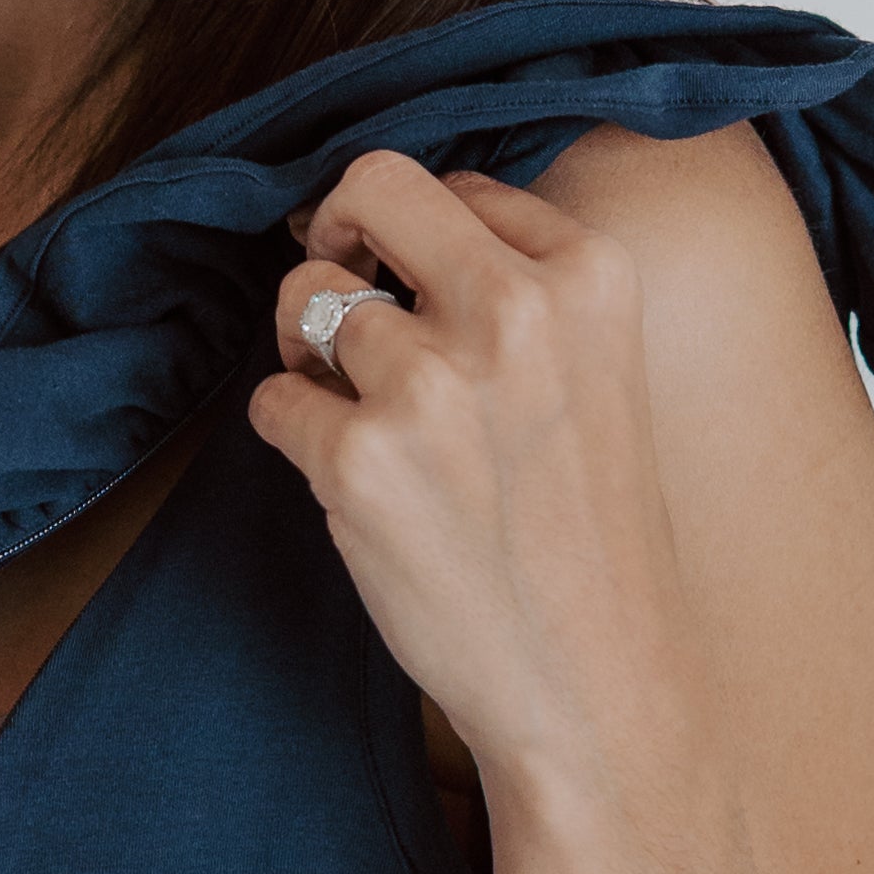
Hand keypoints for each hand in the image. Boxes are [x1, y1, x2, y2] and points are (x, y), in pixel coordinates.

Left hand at [249, 147, 698, 803]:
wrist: (596, 688)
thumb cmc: (587, 538)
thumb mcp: (600, 374)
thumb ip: (521, 287)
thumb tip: (387, 222)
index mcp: (592, 275)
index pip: (459, 185)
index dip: (413, 235)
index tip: (404, 281)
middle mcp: (515, 310)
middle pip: (372, 185)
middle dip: (335, 231)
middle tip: (336, 292)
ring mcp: (431, 383)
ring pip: (306, 296)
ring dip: (311, 354)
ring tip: (363, 421)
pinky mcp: (358, 460)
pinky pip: (274, 399)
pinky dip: (294, 436)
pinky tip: (355, 487)